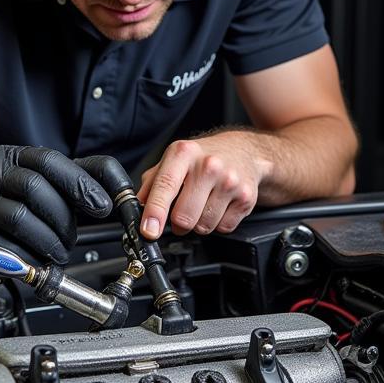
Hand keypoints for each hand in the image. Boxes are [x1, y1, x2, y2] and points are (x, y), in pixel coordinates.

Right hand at [0, 145, 111, 289]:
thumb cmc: (9, 212)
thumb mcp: (44, 190)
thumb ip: (78, 183)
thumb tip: (121, 188)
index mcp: (12, 157)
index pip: (49, 161)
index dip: (79, 184)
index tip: (102, 206)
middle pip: (34, 188)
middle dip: (62, 220)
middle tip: (70, 240)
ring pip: (19, 218)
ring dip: (47, 242)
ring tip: (54, 254)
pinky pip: (3, 247)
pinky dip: (27, 259)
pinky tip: (32, 262)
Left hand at [137, 132, 269, 239]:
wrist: (243, 152)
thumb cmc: (203, 157)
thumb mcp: (174, 159)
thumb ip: (152, 182)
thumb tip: (137, 207)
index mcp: (184, 153)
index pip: (166, 185)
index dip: (155, 211)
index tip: (149, 230)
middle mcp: (208, 165)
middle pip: (184, 216)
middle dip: (177, 223)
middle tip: (180, 212)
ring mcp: (230, 182)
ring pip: (204, 226)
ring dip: (198, 223)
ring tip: (203, 204)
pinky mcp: (246, 198)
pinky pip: (223, 228)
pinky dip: (217, 223)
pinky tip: (218, 206)